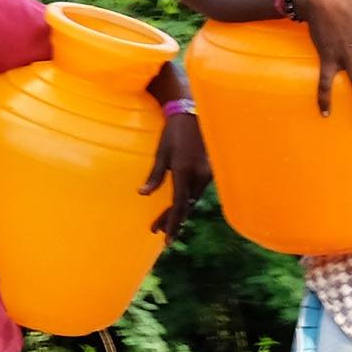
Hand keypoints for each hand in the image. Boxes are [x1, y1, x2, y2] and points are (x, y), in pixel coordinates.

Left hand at [141, 108, 210, 239]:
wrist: (193, 113)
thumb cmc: (173, 131)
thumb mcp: (162, 152)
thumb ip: (154, 175)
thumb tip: (142, 194)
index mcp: (184, 170)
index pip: (179, 204)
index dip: (172, 222)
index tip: (165, 238)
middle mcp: (198, 175)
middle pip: (187, 206)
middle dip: (173, 221)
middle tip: (157, 232)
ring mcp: (206, 173)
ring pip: (193, 200)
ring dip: (180, 211)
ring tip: (164, 222)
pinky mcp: (209, 171)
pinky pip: (197, 191)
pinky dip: (187, 200)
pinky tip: (179, 205)